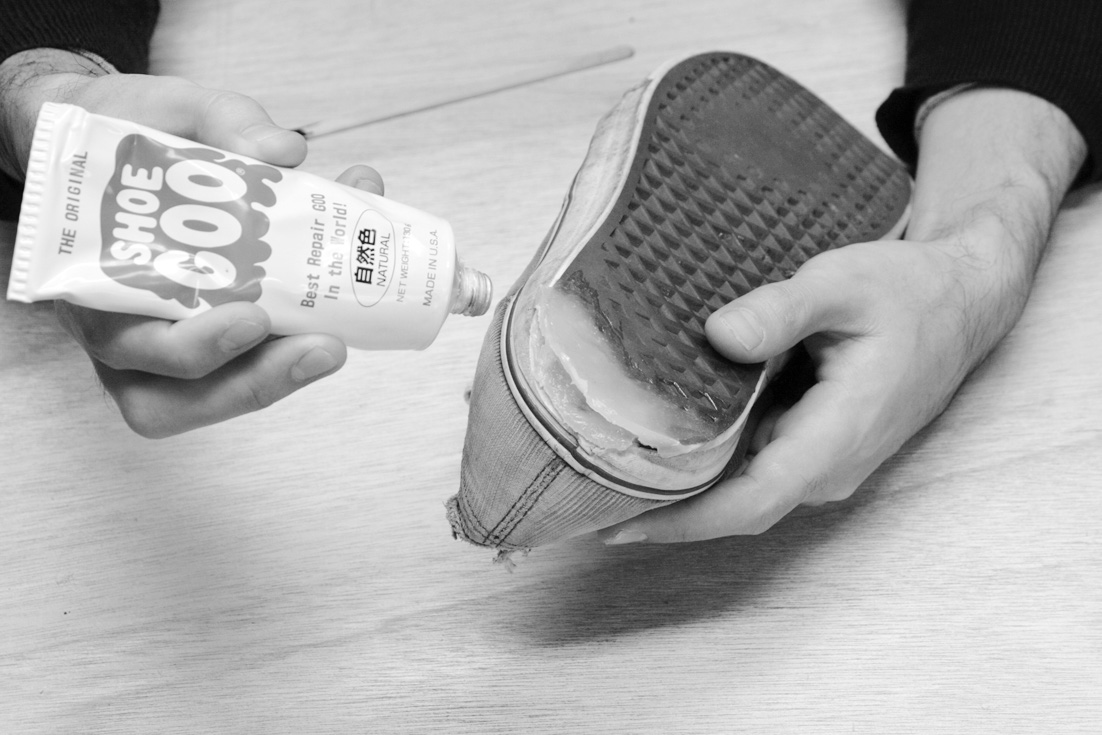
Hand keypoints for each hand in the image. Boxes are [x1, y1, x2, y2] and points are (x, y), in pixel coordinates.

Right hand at [1, 49, 383, 436]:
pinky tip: (347, 278)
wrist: (105, 139)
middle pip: (179, 397)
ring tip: (342, 336)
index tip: (253, 316)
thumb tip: (283, 150)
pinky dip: (306, 332)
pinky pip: (259, 358)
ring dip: (288, 374)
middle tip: (326, 345)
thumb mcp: (161, 106)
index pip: (132, 346)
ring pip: (220, 393)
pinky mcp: (221, 334)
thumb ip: (220, 121)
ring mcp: (171, 343)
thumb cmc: (121, 135)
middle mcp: (126, 328)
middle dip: (258, 379)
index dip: (195, 345)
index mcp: (91, 282)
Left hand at [600, 87, 1086, 543]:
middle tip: (590, 494)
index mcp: (836, 437)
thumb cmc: (906, 292)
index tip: (618, 524)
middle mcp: (828, 465)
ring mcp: (824, 460)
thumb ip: (780, 312)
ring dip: (683, 489)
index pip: (750, 503)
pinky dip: (707, 465)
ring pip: (742, 491)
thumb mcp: (842, 284)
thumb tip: (716, 336)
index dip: (682, 522)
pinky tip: (662, 441)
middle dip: (666, 511)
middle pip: (735, 507)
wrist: (960, 301)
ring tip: (610, 471)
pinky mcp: (816, 445)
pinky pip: (754, 468)